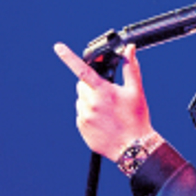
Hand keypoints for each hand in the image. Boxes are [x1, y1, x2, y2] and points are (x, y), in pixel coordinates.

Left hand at [53, 42, 153, 160]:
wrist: (134, 148)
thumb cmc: (137, 119)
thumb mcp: (136, 92)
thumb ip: (130, 68)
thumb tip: (129, 49)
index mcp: (103, 92)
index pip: (83, 70)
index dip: (69, 57)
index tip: (58, 47)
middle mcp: (91, 104)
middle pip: (81, 85)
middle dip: (91, 86)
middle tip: (106, 95)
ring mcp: (85, 117)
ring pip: (80, 100)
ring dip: (90, 101)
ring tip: (107, 112)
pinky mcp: (82, 128)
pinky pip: (81, 115)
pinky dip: (89, 115)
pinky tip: (103, 121)